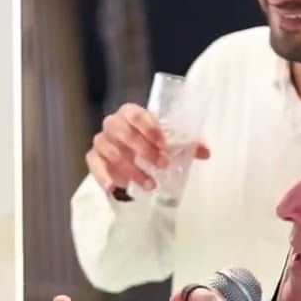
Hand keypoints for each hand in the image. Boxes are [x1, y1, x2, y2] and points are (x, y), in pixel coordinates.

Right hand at [86, 103, 210, 191]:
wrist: (127, 156)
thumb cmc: (148, 143)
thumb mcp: (167, 142)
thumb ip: (186, 144)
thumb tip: (206, 152)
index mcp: (130, 113)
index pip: (136, 114)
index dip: (150, 128)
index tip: (165, 144)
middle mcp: (113, 123)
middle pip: (123, 132)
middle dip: (144, 149)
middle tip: (163, 164)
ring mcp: (101, 140)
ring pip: (113, 152)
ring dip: (133, 170)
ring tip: (151, 184)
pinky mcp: (94, 158)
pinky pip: (95, 166)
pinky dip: (103, 177)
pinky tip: (114, 187)